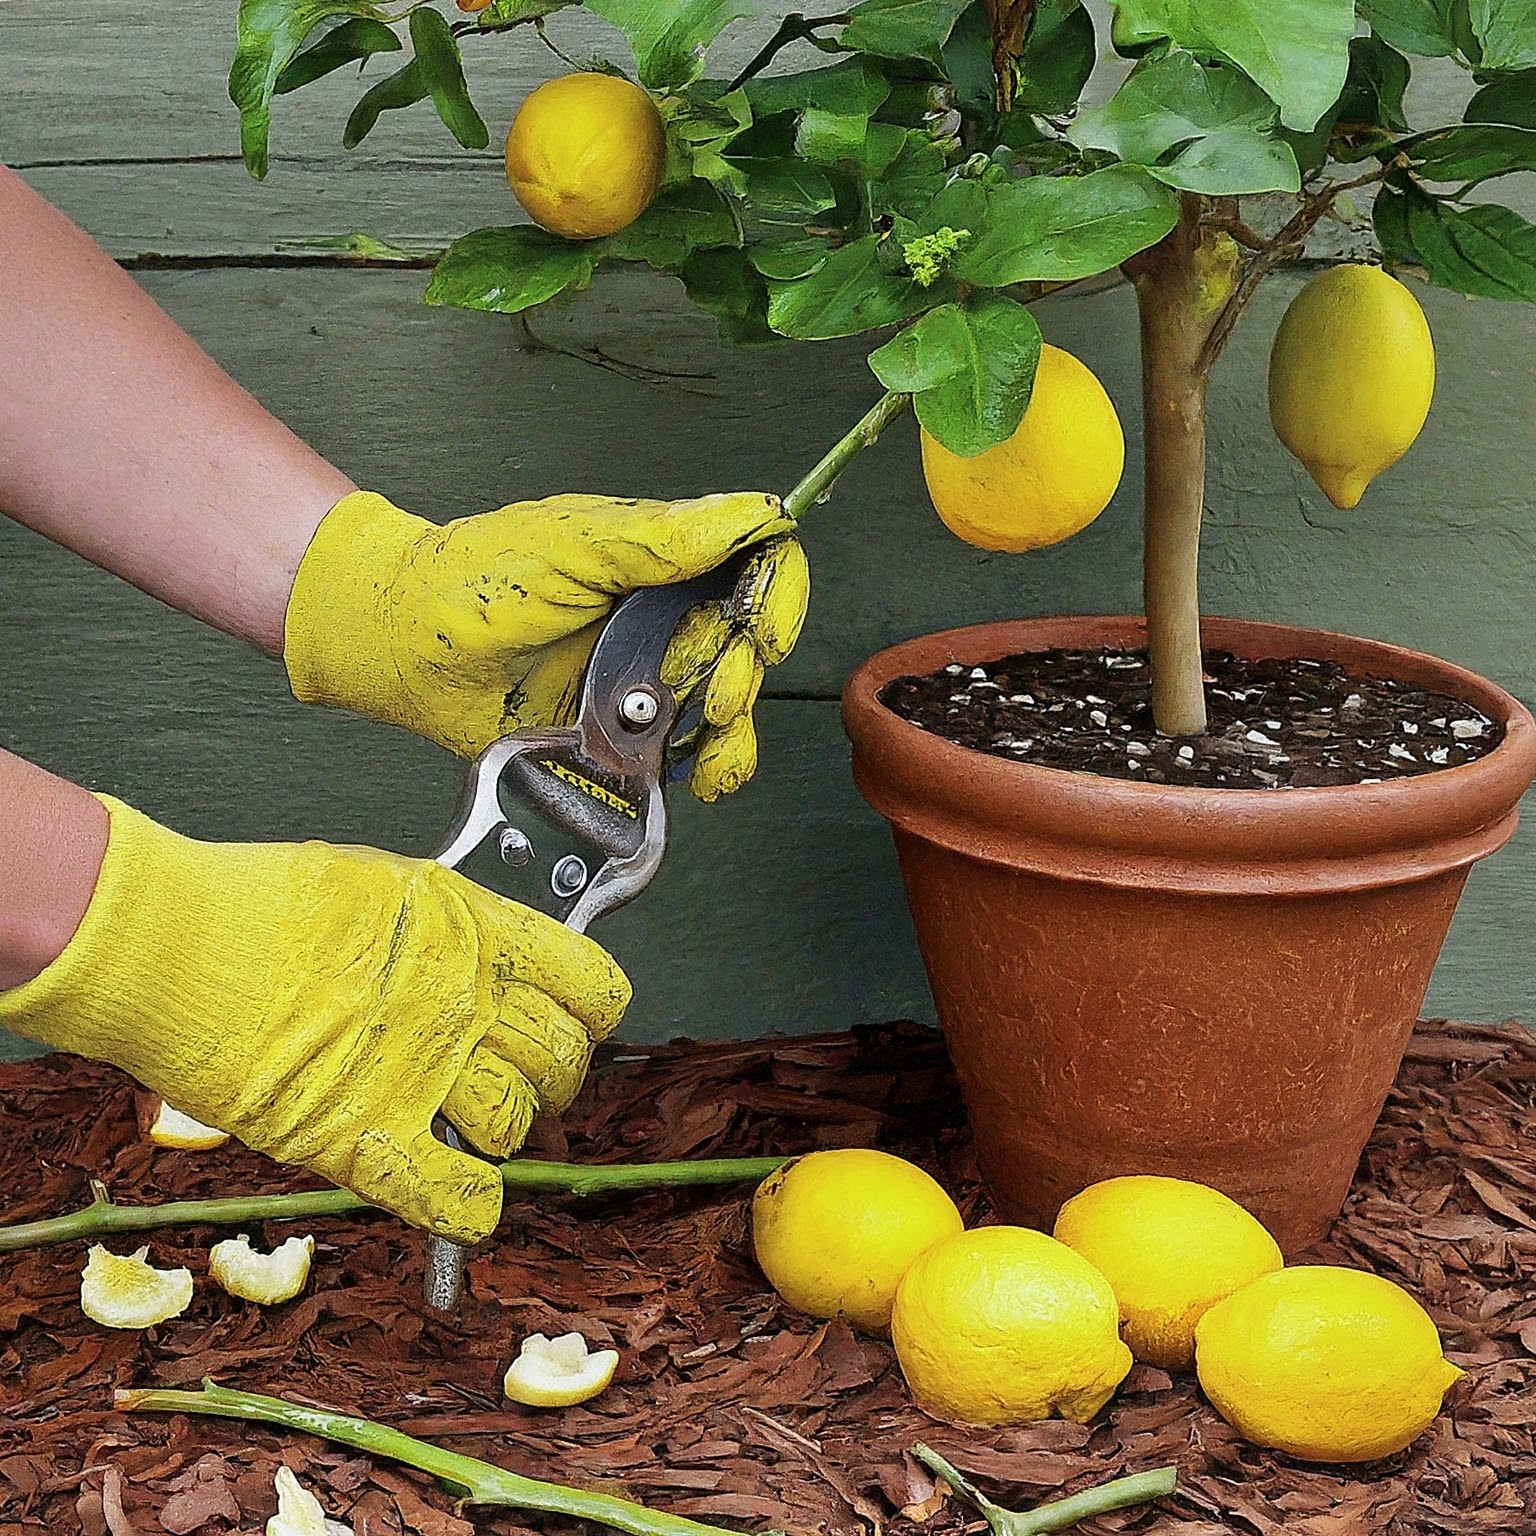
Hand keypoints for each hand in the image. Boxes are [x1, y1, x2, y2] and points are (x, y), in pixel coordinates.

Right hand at [0, 797, 629, 1243]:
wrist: (174, 941)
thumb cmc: (263, 901)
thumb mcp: (388, 887)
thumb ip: (451, 930)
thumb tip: (480, 958)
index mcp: (476, 931)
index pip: (593, 985)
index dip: (591, 1014)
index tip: (574, 1023)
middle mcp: (464, 1001)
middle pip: (562, 1064)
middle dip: (550, 1080)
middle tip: (515, 1082)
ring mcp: (419, 1072)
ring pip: (513, 1128)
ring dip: (496, 1134)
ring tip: (460, 1122)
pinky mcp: (363, 1139)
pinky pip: (455, 1199)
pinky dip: (469, 1210)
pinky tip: (463, 1197)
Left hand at [282, 489, 807, 799]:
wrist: (402, 652)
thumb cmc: (469, 580)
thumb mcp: (571, 543)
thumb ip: (665, 535)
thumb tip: (758, 512)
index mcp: (661, 559)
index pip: (758, 564)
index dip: (776, 596)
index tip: (758, 631)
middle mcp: (662, 617)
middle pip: (752, 644)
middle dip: (743, 672)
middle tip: (703, 690)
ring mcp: (644, 678)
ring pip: (731, 706)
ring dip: (734, 729)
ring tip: (703, 737)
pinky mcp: (623, 734)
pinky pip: (689, 755)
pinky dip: (708, 766)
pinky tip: (698, 773)